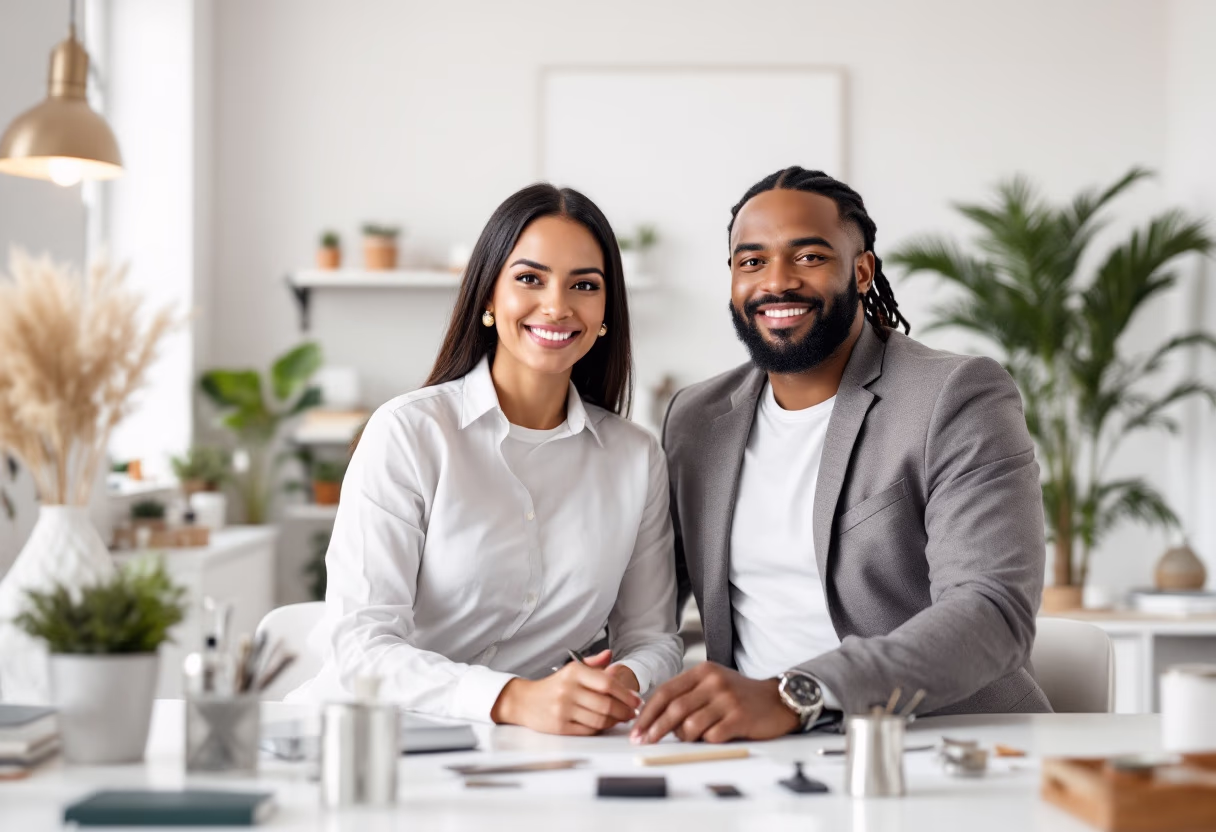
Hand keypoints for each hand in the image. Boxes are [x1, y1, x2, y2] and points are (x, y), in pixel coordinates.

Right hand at [490, 650, 642, 735]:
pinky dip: (601, 728)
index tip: (636, 700)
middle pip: (606, 704)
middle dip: (624, 711)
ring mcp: (563, 709)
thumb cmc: (553, 686)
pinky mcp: (560, 727)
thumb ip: (593, 663)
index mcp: (574, 672)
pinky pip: (589, 730)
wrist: (524, 701)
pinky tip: (605, 724)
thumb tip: (610, 654)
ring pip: (599, 720)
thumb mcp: (571, 669)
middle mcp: (568, 690)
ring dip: (615, 721)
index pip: (607, 684)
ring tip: (621, 718)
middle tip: (632, 712)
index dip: (626, 694)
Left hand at [630, 662, 798, 743]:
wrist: (778, 700)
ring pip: (691, 724)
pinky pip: (711, 736)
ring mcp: (727, 699)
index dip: (648, 712)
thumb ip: (687, 696)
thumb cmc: (739, 696)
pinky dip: (706, 741)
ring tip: (690, 738)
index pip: (666, 692)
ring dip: (684, 737)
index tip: (636, 729)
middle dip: (655, 728)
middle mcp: (714, 682)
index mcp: (703, 672)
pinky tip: (711, 737)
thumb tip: (656, 719)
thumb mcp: (712, 686)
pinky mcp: (740, 717)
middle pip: (674, 708)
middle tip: (644, 742)